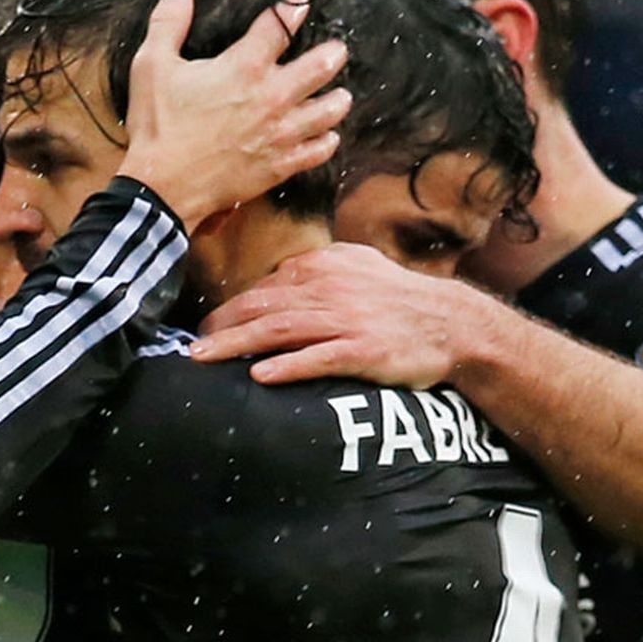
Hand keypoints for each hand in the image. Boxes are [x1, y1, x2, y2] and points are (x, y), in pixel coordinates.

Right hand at [117, 0, 349, 228]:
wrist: (163, 187)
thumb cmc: (158, 126)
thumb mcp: (152, 65)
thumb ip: (168, 23)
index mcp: (244, 67)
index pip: (280, 26)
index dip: (293, 8)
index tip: (300, 1)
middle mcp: (272, 97)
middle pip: (320, 66)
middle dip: (333, 54)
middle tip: (336, 51)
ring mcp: (280, 133)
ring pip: (329, 111)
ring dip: (338, 100)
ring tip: (341, 95)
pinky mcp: (280, 165)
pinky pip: (318, 151)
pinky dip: (327, 142)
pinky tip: (328, 136)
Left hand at [191, 241, 487, 387]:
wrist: (451, 323)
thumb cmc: (399, 298)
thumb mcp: (358, 266)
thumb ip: (317, 269)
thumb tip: (278, 278)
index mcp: (323, 266)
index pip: (264, 288)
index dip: (230, 310)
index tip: (206, 330)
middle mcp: (330, 288)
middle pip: (261, 307)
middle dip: (220, 327)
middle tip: (191, 349)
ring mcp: (347, 319)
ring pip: (279, 331)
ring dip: (236, 345)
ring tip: (204, 359)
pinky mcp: (364, 349)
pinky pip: (319, 358)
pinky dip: (288, 366)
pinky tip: (261, 376)